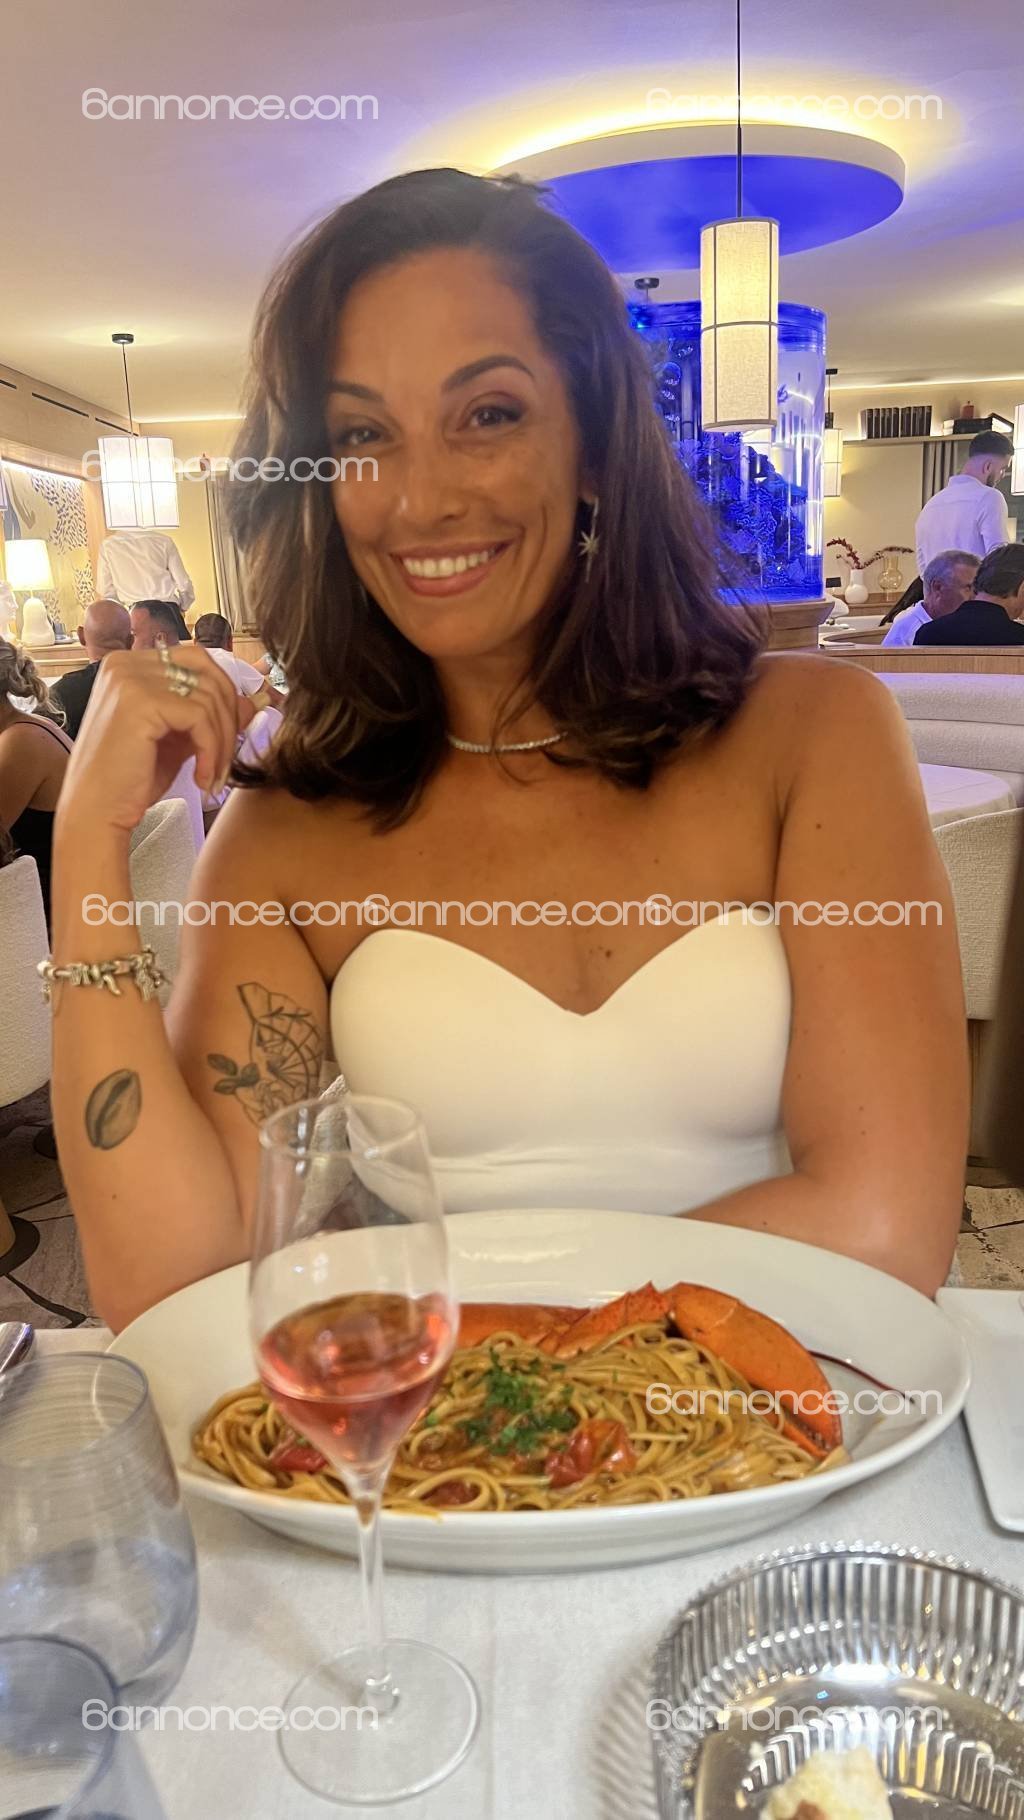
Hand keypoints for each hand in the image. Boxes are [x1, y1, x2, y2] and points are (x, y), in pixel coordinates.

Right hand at [57, 646, 243, 838]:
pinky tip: (202, 778)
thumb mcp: (179, 740)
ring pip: (208, 697)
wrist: (96, 812)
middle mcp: (126, 663)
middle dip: (229, 717)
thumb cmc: (131, 780)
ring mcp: (130, 678)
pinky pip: (200, 717)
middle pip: (207, 672)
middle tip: (227, 758)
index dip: (224, 695)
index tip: (232, 734)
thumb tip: (255, 702)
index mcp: (130, 665)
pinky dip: (211, 750)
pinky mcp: (140, 701)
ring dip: (222, 743)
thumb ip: (210, 716)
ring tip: (213, 776)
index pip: (197, 660)